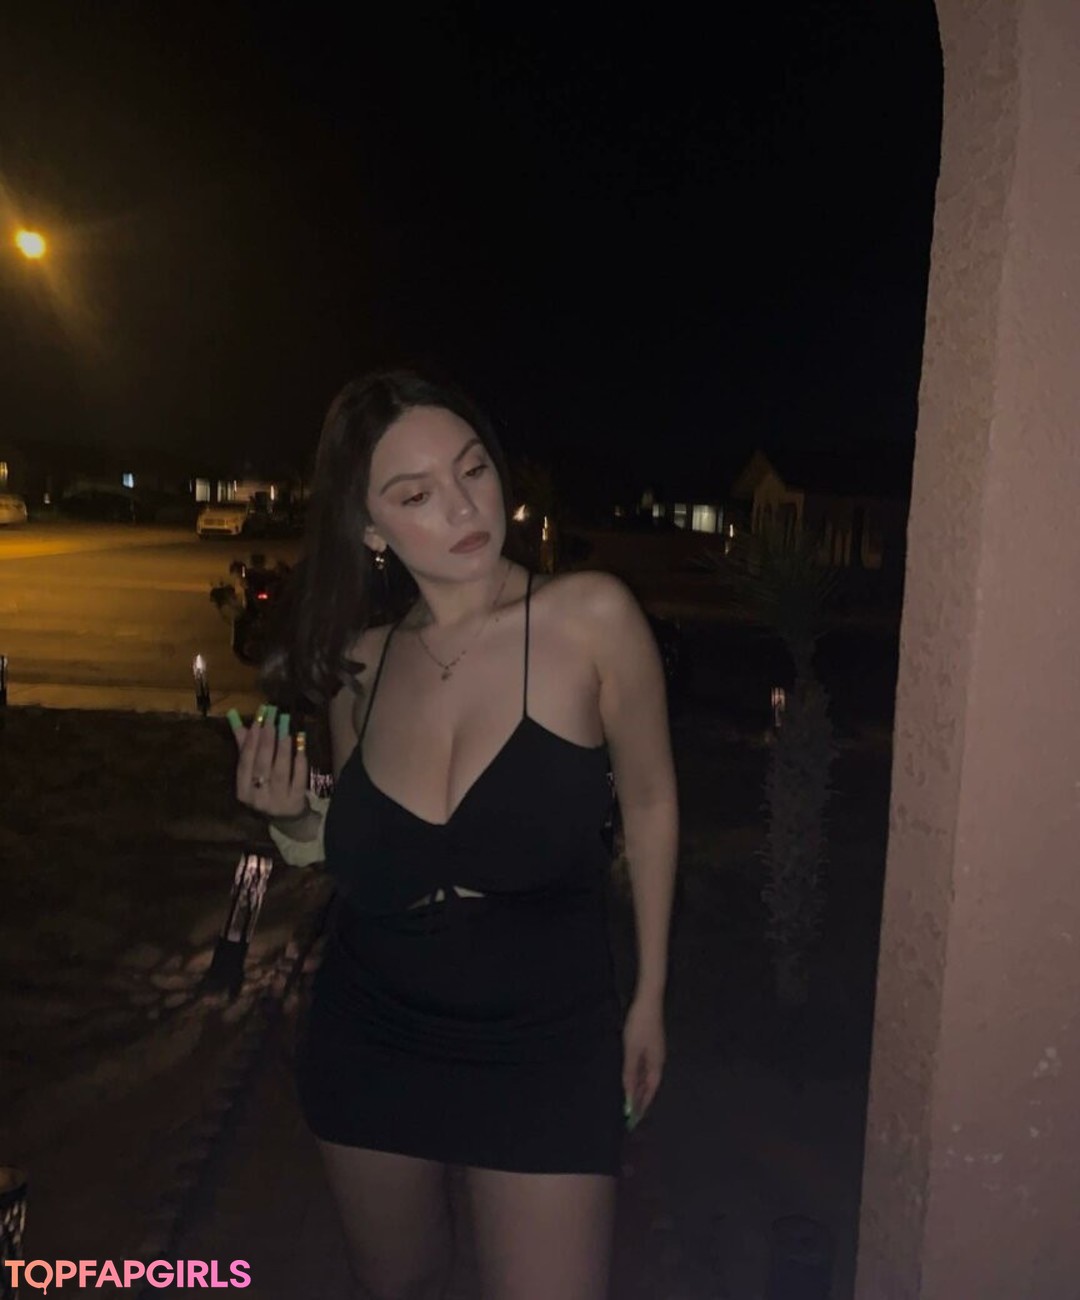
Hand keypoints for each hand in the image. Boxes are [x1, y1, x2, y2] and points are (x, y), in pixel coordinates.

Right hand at [228, 705, 308, 819]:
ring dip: (282, 748)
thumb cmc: (267, 790)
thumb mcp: (253, 773)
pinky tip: (300, 745)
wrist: (287, 819)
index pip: (244, 762)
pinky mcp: (295, 802)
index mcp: (242, 790)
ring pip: (279, 770)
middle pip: (261, 765)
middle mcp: (257, 798)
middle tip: (272, 719)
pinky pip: (298, 778)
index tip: (258, 720)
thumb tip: (237, 721)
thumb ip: (245, 748)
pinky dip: (299, 761)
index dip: (250, 740)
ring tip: (285, 729)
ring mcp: (277, 801)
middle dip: (267, 740)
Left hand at [622, 994, 664, 1127]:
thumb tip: (628, 1094)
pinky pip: (644, 1066)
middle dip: (641, 1098)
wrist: (648, 1001)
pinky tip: (630, 1075)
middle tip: (630, 1112)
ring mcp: (655, 1052)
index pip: (649, 1090)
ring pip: (646, 1075)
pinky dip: (637, 1074)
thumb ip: (630, 1073)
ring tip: (629, 1098)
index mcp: (656, 1065)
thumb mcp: (632, 1051)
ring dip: (638, 1086)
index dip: (643, 1104)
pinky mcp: (650, 1044)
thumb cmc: (640, 1026)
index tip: (635, 1118)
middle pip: (649, 1084)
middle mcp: (658, 1061)